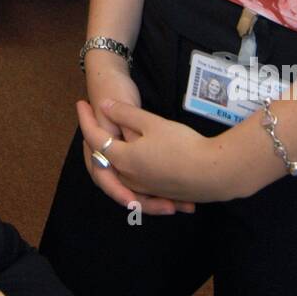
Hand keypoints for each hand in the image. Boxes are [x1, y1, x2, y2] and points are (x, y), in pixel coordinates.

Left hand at [78, 95, 232, 203]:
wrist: (215, 173)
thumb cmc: (182, 145)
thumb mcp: (152, 123)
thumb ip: (125, 114)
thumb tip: (104, 105)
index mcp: (123, 158)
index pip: (95, 137)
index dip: (85, 119)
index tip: (81, 102)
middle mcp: (129, 177)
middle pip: (102, 160)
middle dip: (93, 142)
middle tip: (91, 123)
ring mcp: (144, 187)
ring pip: (118, 172)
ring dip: (110, 159)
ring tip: (110, 142)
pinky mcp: (161, 193)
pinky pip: (136, 182)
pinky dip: (128, 165)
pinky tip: (138, 153)